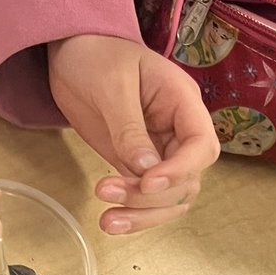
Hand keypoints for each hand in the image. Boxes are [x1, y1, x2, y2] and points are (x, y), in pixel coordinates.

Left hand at [47, 36, 218, 233]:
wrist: (73, 53)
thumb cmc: (97, 55)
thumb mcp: (112, 85)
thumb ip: (129, 129)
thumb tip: (145, 169)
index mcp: (183, 103)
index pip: (201, 146)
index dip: (180, 170)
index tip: (148, 182)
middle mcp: (179, 133)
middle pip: (187, 180)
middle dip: (152, 197)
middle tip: (109, 193)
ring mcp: (161, 153)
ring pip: (170, 199)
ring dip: (142, 215)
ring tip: (107, 221)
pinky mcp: (138, 167)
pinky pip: (147, 200)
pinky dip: (132, 215)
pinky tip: (109, 221)